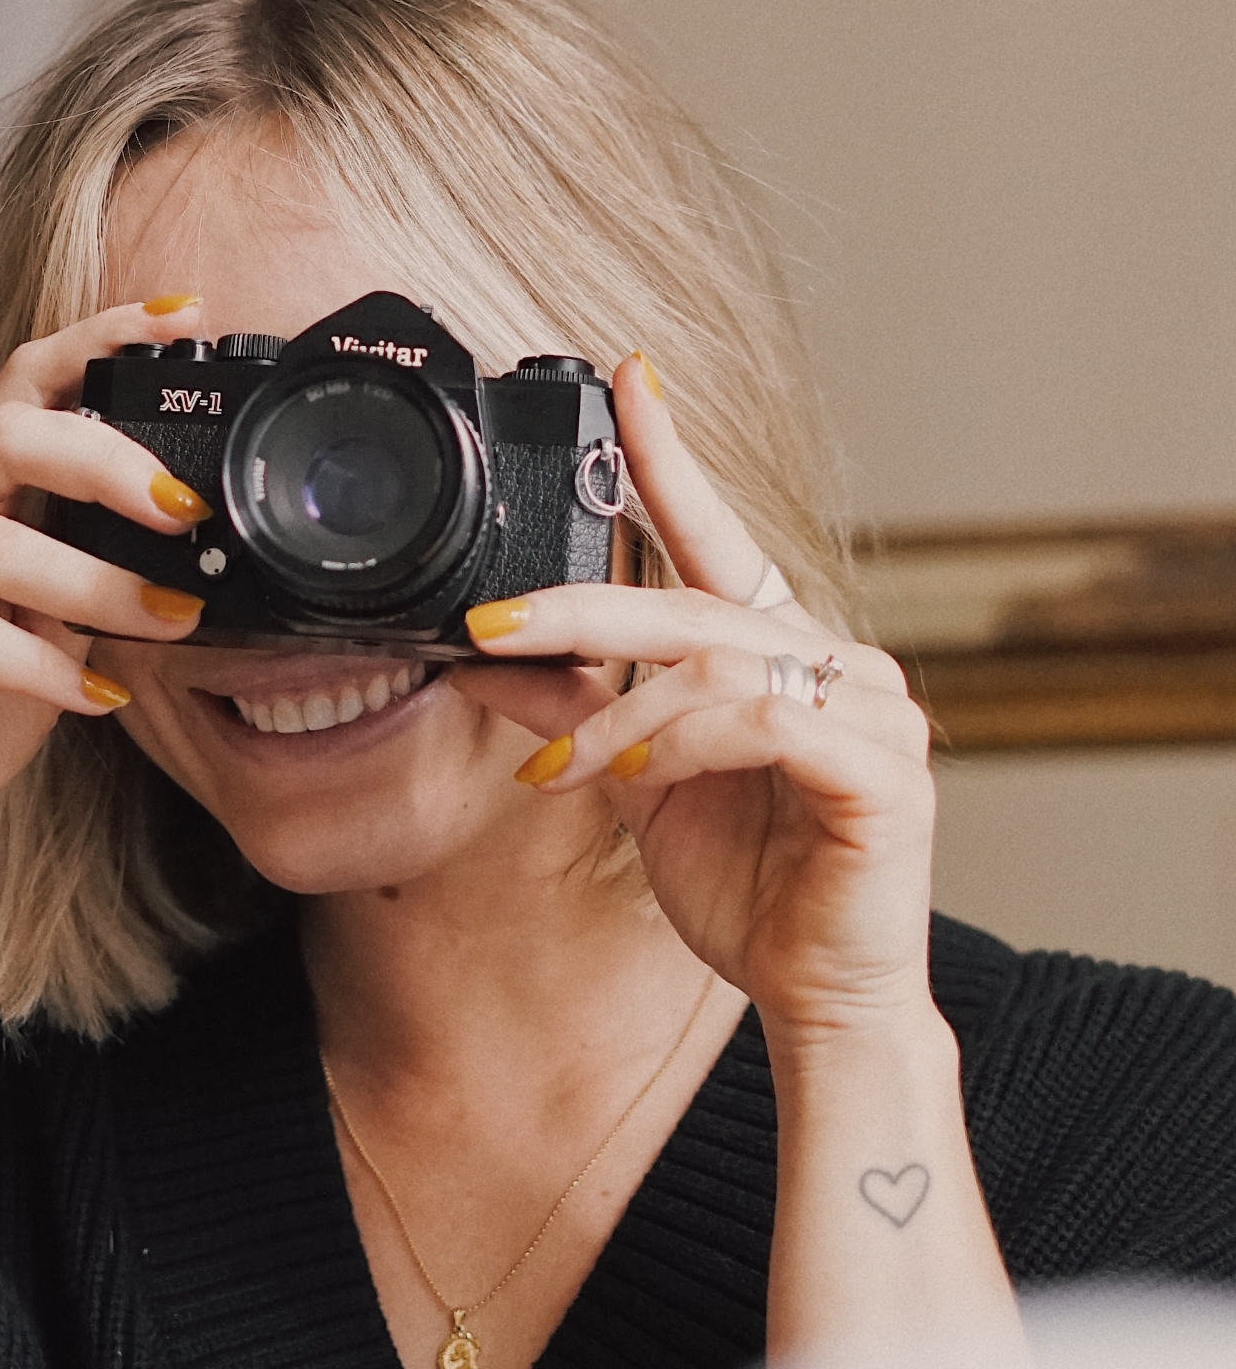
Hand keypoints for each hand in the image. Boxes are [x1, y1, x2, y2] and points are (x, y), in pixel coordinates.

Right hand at [0, 297, 213, 861]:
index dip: (99, 343)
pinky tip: (96, 698)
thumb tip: (188, 534)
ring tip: (170, 618)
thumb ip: (87, 567)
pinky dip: (39, 664)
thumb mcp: (44, 629)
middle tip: (187, 508)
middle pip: (1, 439)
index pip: (21, 387)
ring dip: (97, 585)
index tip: (184, 319)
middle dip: (108, 463)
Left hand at [450, 355, 934, 1036]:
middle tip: (489, 621)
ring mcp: (871, 709)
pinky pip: (763, 723)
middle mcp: (833, 658)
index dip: (672, 456)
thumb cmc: (747, 880)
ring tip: (556, 762)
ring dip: (617, 712)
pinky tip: (632, 777)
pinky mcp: (884, 769)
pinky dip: (681, 742)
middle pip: (692, 601)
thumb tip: (486, 655)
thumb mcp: (638, 779)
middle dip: (578, 606)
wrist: (818, 994)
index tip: (627, 376)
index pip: (718, 533)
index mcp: (777, 648)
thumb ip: (583, 707)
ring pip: (716, 662)